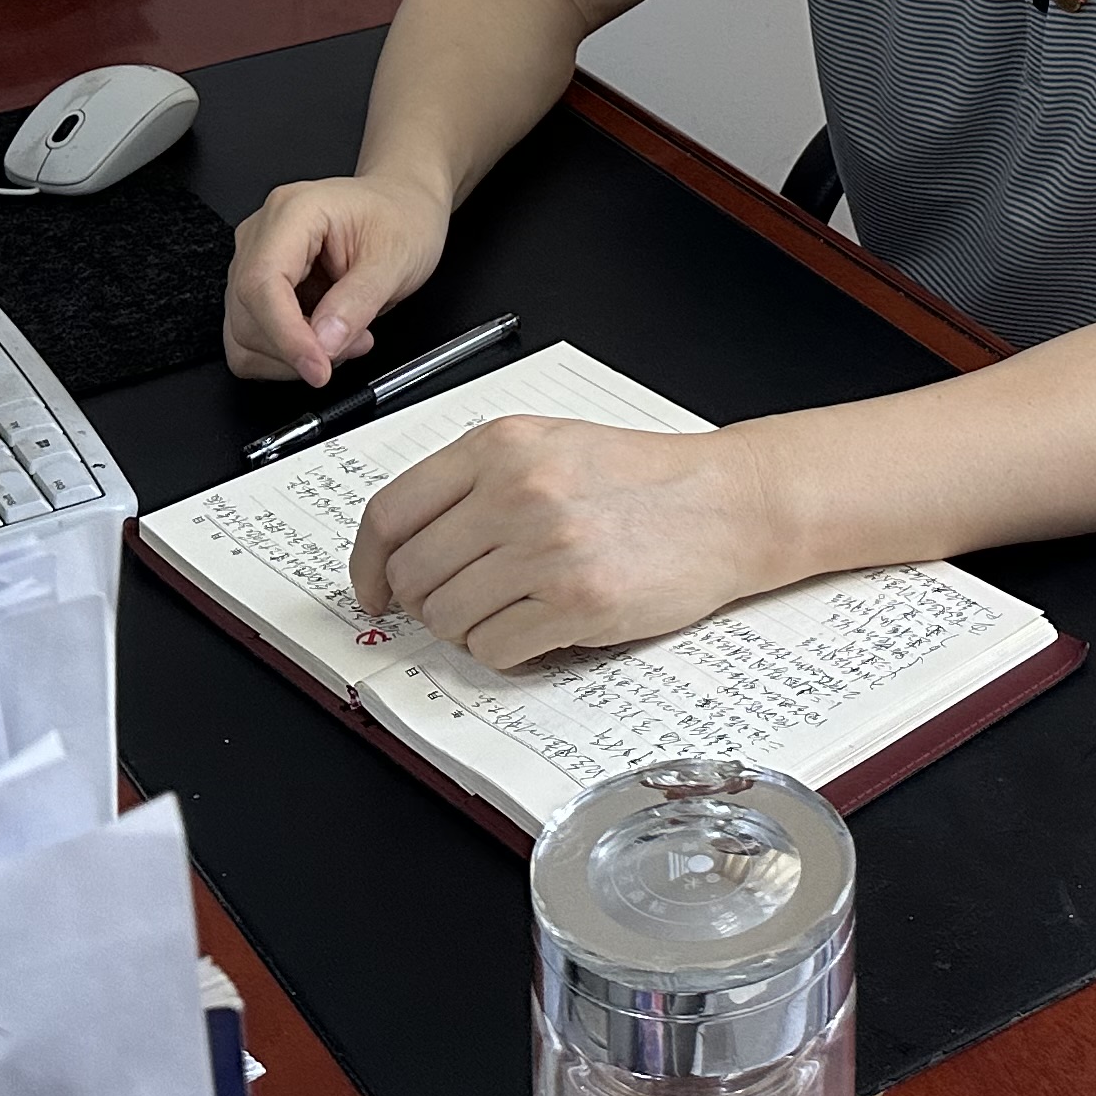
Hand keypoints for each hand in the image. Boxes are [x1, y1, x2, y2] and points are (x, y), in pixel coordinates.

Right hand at [223, 175, 451, 385]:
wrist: (403, 205)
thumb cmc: (400, 217)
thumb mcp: (396, 258)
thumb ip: (358, 302)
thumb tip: (324, 344)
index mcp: (293, 212)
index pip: (263, 283)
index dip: (286, 335)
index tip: (319, 367)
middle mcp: (261, 233)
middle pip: (247, 314)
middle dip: (298, 348)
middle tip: (356, 343)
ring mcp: (253, 260)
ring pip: (242, 334)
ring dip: (291, 356)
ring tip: (345, 338)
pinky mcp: (258, 288)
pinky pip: (250, 338)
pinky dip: (284, 355)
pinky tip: (323, 338)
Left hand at [350, 416, 785, 668]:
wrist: (729, 503)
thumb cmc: (640, 479)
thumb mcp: (550, 445)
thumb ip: (475, 481)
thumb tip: (399, 549)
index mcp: (500, 445)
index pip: (390, 512)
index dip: (367, 563)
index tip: (372, 589)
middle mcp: (516, 490)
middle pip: (413, 574)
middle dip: (426, 602)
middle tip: (460, 603)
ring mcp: (547, 547)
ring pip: (448, 618)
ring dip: (468, 628)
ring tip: (512, 610)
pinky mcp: (578, 601)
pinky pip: (494, 648)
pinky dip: (506, 650)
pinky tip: (539, 626)